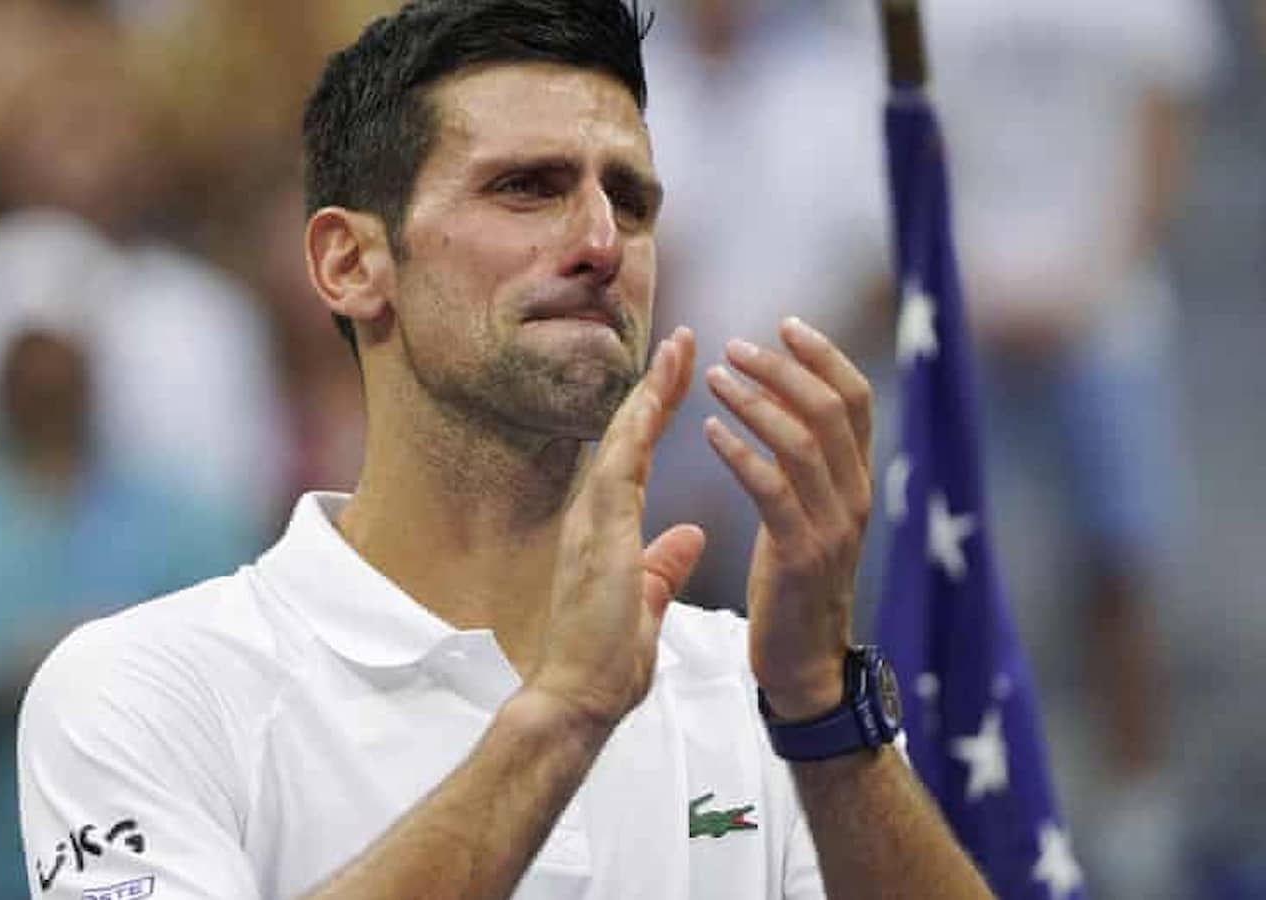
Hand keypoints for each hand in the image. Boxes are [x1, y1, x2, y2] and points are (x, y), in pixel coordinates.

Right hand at [528, 328, 706, 730]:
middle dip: (655, 385)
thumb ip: (663, 566)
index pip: (634, 456)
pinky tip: (658, 392)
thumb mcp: (644, 603)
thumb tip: (690, 538)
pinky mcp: (598, 533)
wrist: (575, 698)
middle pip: (626, 434)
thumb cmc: (603, 662)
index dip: (657, 413)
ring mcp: (591, 520)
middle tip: (682, 338)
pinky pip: (619, 464)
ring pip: (622, 438)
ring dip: (650, 390)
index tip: (681, 375)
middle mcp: (592, 515)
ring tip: (679, 346)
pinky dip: (638, 426)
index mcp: (606, 529)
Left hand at [703, 318, 874, 720]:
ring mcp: (833, 527)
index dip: (824, 356)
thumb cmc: (793, 588)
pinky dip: (741, 453)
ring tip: (716, 378)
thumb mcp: (806, 515)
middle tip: (737, 347)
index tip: (785, 325)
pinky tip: (708, 432)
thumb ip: (802, 464)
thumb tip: (785, 403)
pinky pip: (773, 491)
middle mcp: (855, 498)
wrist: (803, 666)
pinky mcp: (801, 557)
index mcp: (857, 483)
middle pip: (832, 409)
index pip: (855, 400)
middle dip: (784, 369)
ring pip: (803, 442)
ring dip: (756, 402)